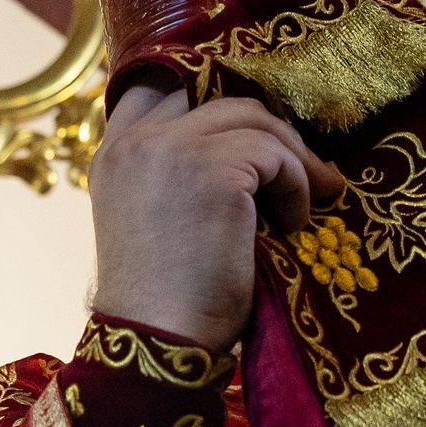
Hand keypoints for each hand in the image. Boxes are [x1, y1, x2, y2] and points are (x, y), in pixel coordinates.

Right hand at [89, 85, 344, 350]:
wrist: (161, 340)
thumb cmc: (166, 298)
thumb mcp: (153, 217)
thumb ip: (174, 173)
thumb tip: (244, 146)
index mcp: (113, 152)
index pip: (159, 86)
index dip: (209, 96)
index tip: (251, 128)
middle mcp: (137, 141)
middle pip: (216, 96)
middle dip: (265, 126)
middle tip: (299, 163)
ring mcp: (172, 149)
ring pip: (252, 118)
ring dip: (291, 155)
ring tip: (312, 193)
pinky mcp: (214, 170)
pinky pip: (275, 155)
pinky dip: (297, 185)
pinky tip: (295, 223)